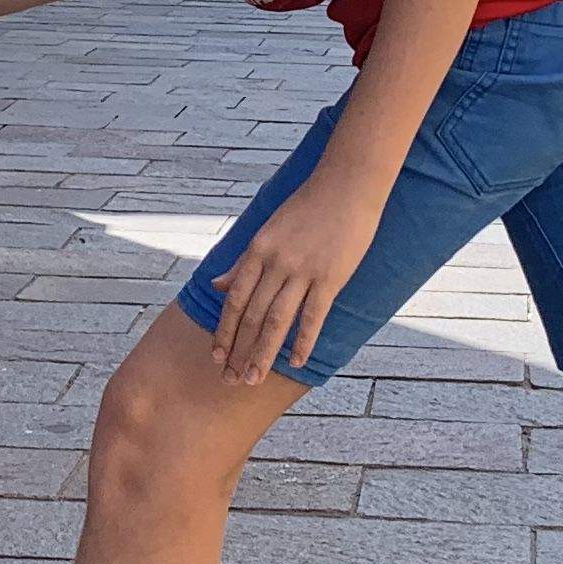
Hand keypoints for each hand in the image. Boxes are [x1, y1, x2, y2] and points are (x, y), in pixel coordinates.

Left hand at [208, 177, 385, 385]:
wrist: (347, 183)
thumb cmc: (307, 206)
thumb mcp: (267, 230)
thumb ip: (242, 261)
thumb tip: (216, 285)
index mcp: (257, 250)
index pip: (234, 300)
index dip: (224, 331)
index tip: (216, 357)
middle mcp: (275, 262)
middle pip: (252, 316)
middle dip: (239, 351)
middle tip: (232, 380)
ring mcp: (303, 270)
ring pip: (277, 321)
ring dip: (264, 354)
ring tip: (255, 379)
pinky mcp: (330, 276)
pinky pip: (313, 316)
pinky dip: (304, 341)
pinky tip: (297, 362)